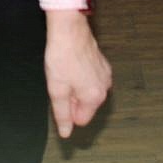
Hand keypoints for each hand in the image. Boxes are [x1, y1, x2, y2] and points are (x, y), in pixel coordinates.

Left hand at [43, 11, 111, 137]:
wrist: (69, 29)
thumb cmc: (62, 56)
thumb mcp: (57, 90)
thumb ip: (62, 114)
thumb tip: (66, 133)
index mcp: (94, 97)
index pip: (80, 120)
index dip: (67, 110)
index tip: (60, 94)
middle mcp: (104, 87)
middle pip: (85, 106)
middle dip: (72, 98)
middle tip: (62, 81)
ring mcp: (105, 75)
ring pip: (88, 92)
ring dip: (76, 87)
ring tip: (67, 71)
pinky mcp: (103, 64)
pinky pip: (91, 79)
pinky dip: (82, 76)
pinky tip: (73, 64)